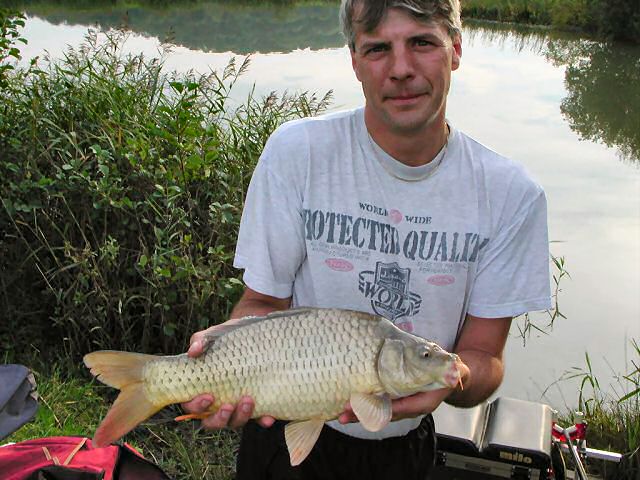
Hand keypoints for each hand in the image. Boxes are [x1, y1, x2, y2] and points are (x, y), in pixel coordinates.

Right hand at [180, 324, 275, 429]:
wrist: (255, 334)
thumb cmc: (228, 337)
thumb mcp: (214, 335)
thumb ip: (201, 341)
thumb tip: (193, 351)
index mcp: (203, 389)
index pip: (193, 406)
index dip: (197, 406)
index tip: (208, 396)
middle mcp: (218, 402)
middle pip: (212, 422)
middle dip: (219, 418)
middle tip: (227, 405)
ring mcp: (237, 405)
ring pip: (235, 422)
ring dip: (240, 416)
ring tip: (248, 399)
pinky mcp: (257, 405)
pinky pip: (259, 419)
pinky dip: (263, 420)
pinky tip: (268, 417)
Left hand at [338, 357, 470, 423]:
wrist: (449, 377)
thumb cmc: (444, 372)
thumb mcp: (444, 371)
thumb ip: (442, 371)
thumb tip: (452, 368)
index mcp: (422, 402)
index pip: (399, 408)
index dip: (381, 408)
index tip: (364, 406)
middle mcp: (409, 408)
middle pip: (383, 414)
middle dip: (362, 414)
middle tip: (344, 412)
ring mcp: (401, 406)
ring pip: (377, 413)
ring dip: (359, 413)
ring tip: (341, 413)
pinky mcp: (394, 400)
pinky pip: (377, 407)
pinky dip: (363, 407)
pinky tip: (349, 405)